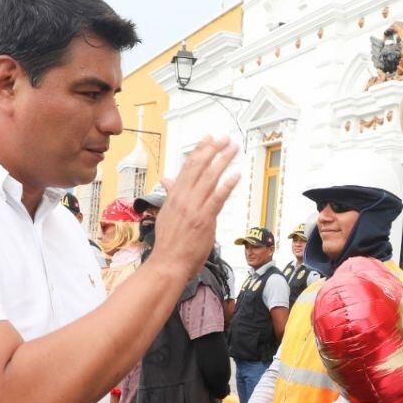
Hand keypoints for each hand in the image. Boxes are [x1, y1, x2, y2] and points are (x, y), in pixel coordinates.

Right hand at [149, 136, 240, 279]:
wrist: (167, 263)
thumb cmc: (169, 243)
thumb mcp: (166, 213)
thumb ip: (171, 194)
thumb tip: (168, 179)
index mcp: (174, 196)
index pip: (187, 166)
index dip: (199, 150)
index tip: (208, 138)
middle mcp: (183, 198)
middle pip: (199, 167)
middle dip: (213, 149)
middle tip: (225, 138)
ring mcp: (194, 208)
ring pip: (209, 178)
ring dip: (223, 161)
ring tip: (233, 149)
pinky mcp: (204, 220)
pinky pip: (217, 198)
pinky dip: (227, 185)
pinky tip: (236, 174)